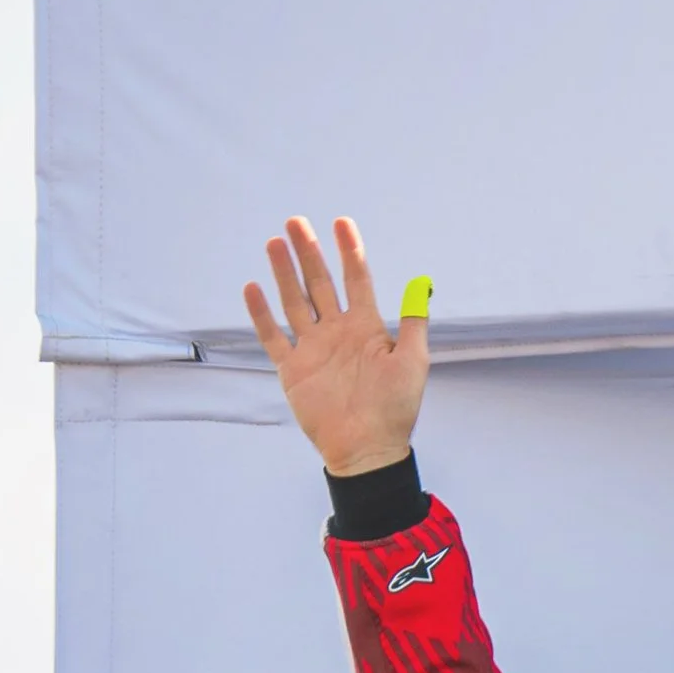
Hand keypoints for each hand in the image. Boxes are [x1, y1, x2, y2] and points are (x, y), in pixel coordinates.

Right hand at [242, 216, 428, 477]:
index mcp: (366, 328)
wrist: (368, 450)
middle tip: (295, 222)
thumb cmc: (395, 409)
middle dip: (309, 253)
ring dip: (284, 274)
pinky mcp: (293, 370)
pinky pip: (273, 337)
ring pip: (295, 302)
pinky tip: (252, 288)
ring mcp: (313, 350)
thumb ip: (413, 322)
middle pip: (320, 283)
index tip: (342, 223)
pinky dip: (261, 315)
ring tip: (274, 243)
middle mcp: (337, 332)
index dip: (349, 251)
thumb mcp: (413, 362)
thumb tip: (420, 283)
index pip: (356, 279)